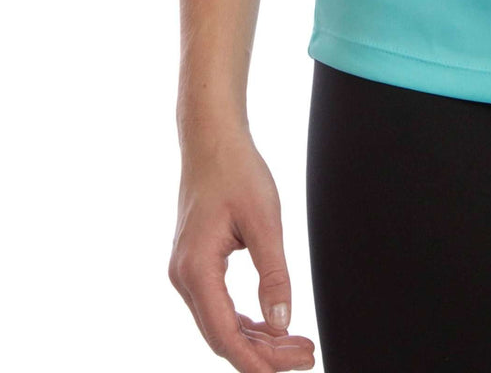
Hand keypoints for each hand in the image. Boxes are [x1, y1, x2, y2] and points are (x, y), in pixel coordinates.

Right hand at [169, 129, 315, 371]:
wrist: (212, 140)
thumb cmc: (237, 171)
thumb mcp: (265, 221)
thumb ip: (274, 274)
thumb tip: (283, 323)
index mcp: (196, 270)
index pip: (225, 334)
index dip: (256, 361)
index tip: (287, 371)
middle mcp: (184, 277)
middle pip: (222, 336)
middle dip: (264, 354)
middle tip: (307, 355)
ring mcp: (186, 272)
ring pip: (220, 324)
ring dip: (257, 339)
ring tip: (298, 345)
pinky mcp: (196, 264)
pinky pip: (218, 306)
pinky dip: (245, 320)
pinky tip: (272, 326)